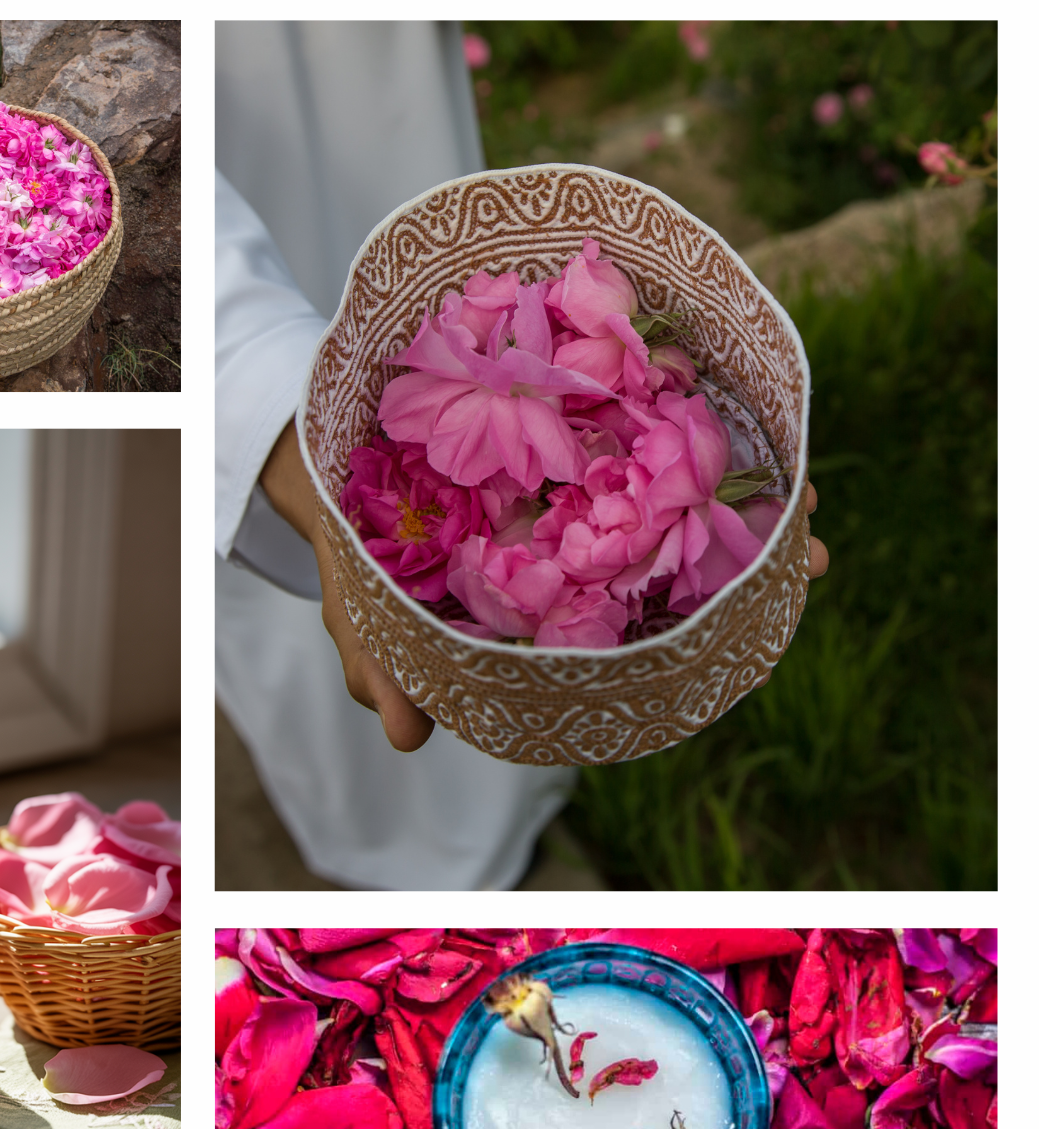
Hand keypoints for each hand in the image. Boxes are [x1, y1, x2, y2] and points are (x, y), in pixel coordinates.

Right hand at [259, 422, 829, 741]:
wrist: (317, 448)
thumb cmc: (354, 543)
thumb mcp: (361, 606)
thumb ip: (384, 663)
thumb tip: (408, 738)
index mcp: (531, 584)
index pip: (627, 608)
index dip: (696, 614)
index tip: (764, 620)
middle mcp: (557, 533)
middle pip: (668, 544)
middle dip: (741, 551)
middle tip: (812, 559)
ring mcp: (558, 467)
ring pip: (662, 475)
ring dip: (734, 482)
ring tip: (803, 494)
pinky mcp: (545, 401)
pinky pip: (622, 395)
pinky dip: (677, 392)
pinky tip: (730, 389)